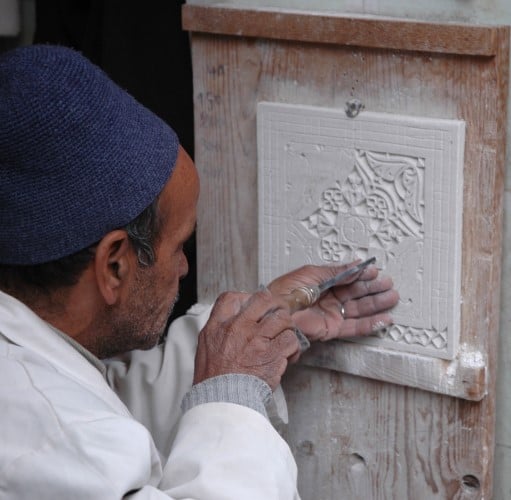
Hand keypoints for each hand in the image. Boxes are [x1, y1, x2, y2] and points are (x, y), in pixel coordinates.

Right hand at [193, 289, 300, 389]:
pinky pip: (291, 341)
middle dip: (275, 305)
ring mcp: (256, 340)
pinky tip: (287, 354)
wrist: (222, 401)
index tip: (254, 306)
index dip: (247, 297)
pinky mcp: (272, 355)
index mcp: (219, 325)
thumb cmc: (214, 378)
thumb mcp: (206, 346)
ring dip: (287, 327)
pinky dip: (292, 348)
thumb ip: (220, 328)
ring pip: (283, 318)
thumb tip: (235, 318)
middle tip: (278, 314)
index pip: (232, 297)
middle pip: (264, 299)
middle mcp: (238, 328)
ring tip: (283, 337)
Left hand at [267, 260, 398, 341]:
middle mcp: (328, 297)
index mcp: (323, 282)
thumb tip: (356, 265)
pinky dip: (370, 324)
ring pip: (359, 308)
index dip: (362, 275)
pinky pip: (355, 327)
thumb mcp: (312, 273)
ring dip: (376, 303)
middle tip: (388, 284)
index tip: (375, 271)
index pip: (348, 278)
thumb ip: (337, 271)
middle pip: (356, 293)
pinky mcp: (332, 328)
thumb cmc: (286, 291)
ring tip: (391, 298)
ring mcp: (331, 313)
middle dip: (373, 288)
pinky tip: (383, 319)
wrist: (276, 313)